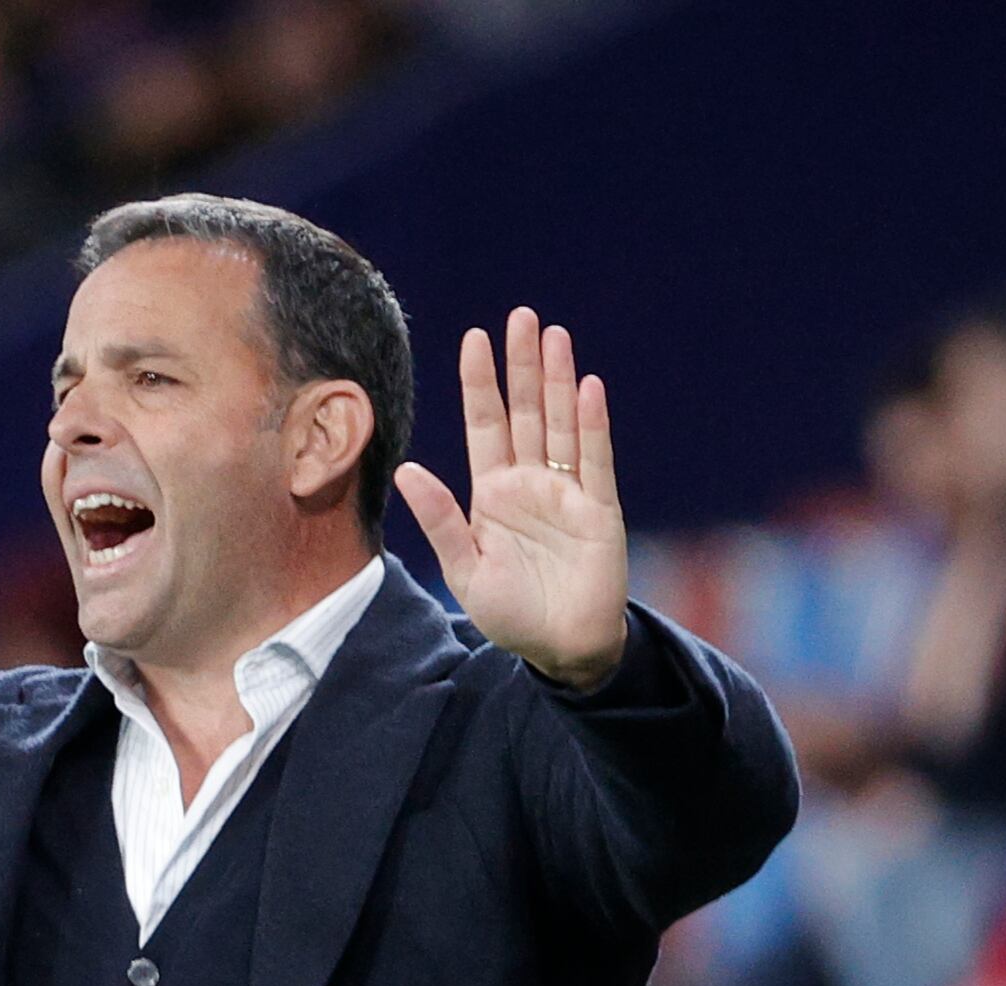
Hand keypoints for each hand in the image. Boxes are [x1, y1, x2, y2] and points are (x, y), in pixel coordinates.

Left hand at [393, 308, 629, 691]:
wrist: (560, 648)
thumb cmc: (511, 613)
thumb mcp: (465, 569)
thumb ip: (440, 520)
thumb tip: (406, 470)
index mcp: (493, 493)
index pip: (485, 425)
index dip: (480, 383)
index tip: (474, 339)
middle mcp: (530, 482)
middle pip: (525, 412)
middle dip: (522, 366)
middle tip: (521, 317)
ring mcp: (567, 491)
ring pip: (560, 423)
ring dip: (558, 381)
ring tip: (555, 336)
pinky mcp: (599, 509)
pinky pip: (595, 459)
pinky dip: (591, 425)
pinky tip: (587, 389)